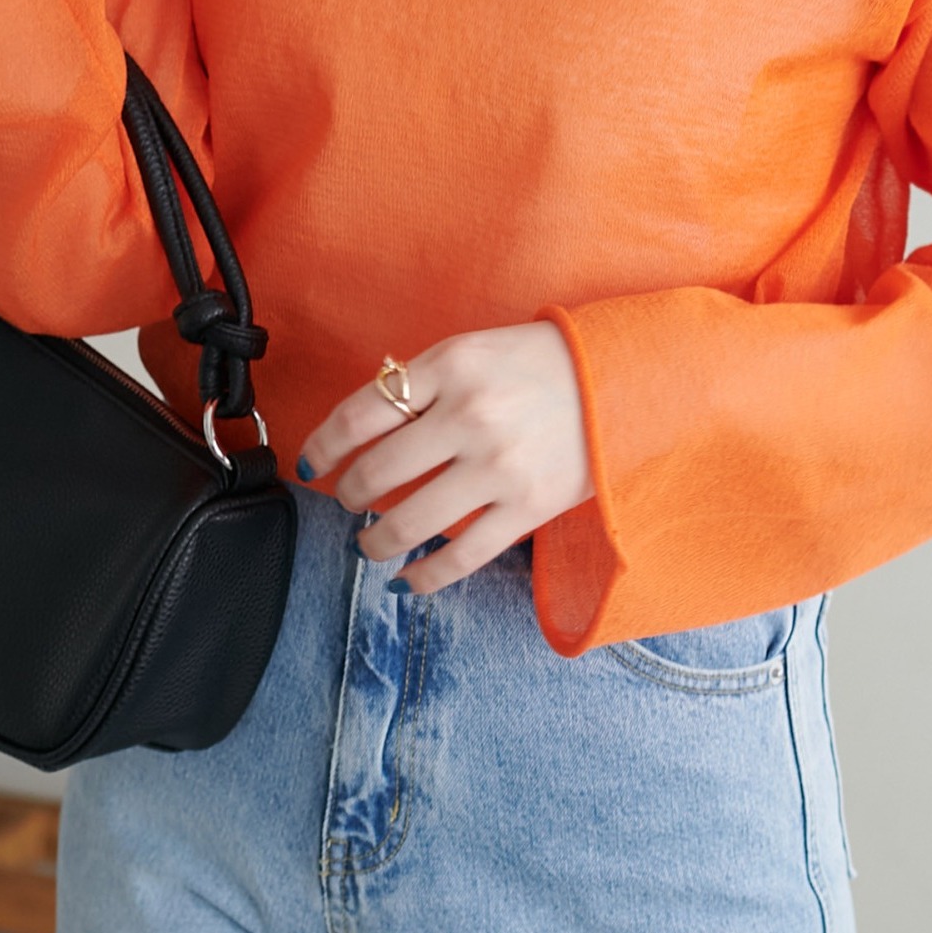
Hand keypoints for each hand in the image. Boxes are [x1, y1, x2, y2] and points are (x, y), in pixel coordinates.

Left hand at [296, 322, 594, 594]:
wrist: (620, 380)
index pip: (360, 413)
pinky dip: (424, 576)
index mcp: (450, 366)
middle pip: (378, 472)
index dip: (323, 445)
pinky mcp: (528, 507)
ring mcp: (499, 466)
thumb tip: (361, 429)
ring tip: (368, 544)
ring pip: (410, 522)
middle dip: (349, 496)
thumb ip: (420, 384)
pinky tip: (405, 581)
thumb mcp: (472, 351)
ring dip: (375, 542)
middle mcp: (471, 415)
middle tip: (347, 502)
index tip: (311, 464)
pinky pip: (461, 557)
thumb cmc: (537, 363)